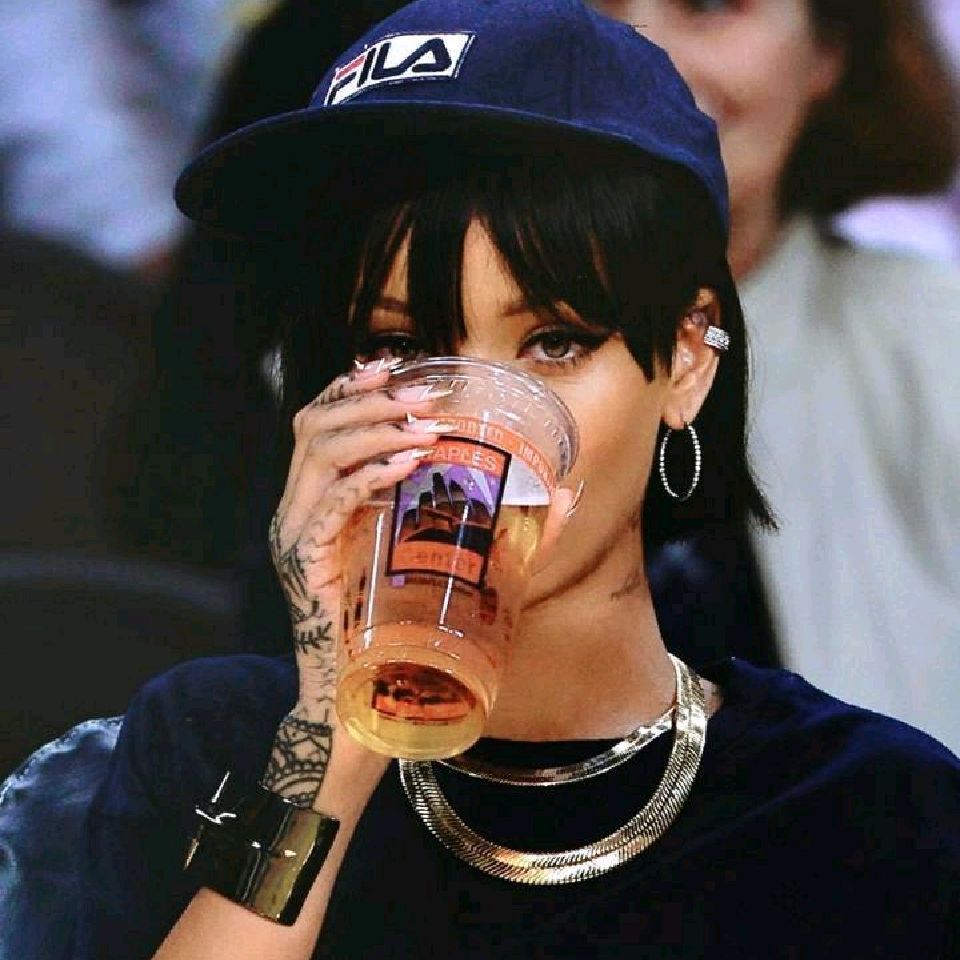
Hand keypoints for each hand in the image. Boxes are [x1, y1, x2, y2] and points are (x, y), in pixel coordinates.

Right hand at [261, 359, 455, 806]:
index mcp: (323, 499)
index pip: (321, 423)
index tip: (395, 367)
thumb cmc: (404, 625)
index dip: (352, 388)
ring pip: (319, 453)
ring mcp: (298, 535)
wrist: (364, 695)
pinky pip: (330, 504)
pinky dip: (370, 474)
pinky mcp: (306, 563)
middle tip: (423, 394)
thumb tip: (565, 493)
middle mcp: (300, 509)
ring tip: (425, 424)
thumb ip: (494, 521)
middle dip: (369, 398)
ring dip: (374, 427)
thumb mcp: (444, 558)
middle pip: (314, 425)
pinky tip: (412, 461)